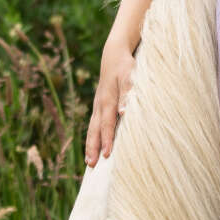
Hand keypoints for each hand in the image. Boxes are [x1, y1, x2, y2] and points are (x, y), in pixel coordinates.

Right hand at [85, 46, 135, 166]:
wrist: (114, 54)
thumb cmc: (125, 65)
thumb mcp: (129, 76)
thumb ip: (128, 94)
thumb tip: (124, 113)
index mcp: (108, 100)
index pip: (107, 124)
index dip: (107, 140)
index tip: (107, 155)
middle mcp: (100, 105)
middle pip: (95, 130)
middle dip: (93, 148)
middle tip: (91, 165)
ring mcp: (98, 105)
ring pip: (92, 128)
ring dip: (90, 145)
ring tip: (89, 162)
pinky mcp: (99, 105)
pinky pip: (94, 124)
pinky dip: (93, 137)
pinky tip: (94, 147)